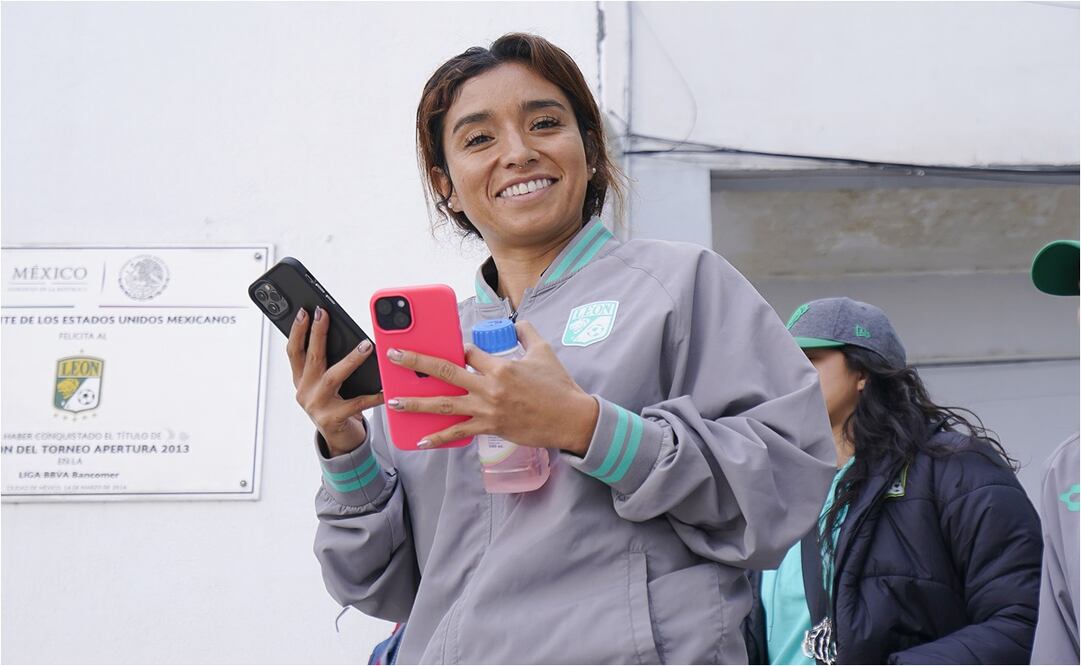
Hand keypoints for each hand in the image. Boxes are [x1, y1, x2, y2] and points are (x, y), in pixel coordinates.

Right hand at [287, 307, 383, 456]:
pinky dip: (372, 395)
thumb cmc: (335, 405)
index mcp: (300, 380)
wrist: (339, 440)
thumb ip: (327, 364)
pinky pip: (357, 403)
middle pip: (311, 357)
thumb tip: (343, 334)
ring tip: (366, 346)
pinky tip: (385, 387)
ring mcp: (317, 406)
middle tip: (324, 314)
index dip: (297, 331)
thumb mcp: (324, 384)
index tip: (304, 311)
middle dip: (317, 333)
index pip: (294, 351)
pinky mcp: (332, 419)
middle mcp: (304, 391)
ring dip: (350, 360)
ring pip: (333, 377)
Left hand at [384, 320, 598, 453]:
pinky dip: (438, 438)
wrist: (571, 419)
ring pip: (444, 405)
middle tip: (393, 356)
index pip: (468, 352)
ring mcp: (487, 409)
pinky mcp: (489, 428)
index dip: (455, 348)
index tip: (446, 347)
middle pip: (445, 371)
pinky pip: (458, 433)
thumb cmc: (559, 386)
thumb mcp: (544, 352)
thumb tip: (517, 322)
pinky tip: (421, 440)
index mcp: (501, 366)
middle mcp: (490, 387)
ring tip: (394, 400)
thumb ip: (527, 333)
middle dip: (416, 363)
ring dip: (416, 403)